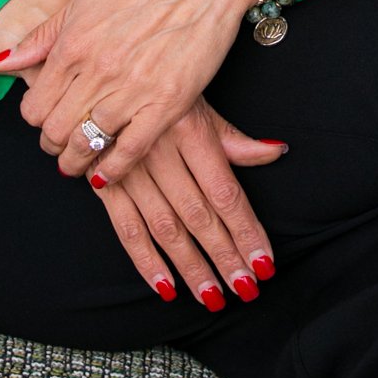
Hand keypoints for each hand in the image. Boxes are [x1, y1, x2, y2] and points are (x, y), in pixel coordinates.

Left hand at [0, 0, 279, 178]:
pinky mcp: (168, 102)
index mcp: (74, 43)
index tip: (44, 119)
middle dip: (52, 144)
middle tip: (58, 144)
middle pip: (56, 130)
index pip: (35, 106)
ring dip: (76, 160)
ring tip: (77, 161)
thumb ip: (42, 36)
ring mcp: (133, 88)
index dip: (35, 119)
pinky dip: (112, 169)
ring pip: (88, 144)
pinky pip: (130, 151)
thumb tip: (2, 62)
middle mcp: (99, 69)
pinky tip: (105, 173)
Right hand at [87, 95, 286, 308]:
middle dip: (225, 256)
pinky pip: (126, 228)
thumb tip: (276, 152)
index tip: (264, 263)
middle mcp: (161, 151)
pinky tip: (166, 286)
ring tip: (213, 296)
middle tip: (246, 288)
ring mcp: (129, 170)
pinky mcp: (104, 183)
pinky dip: (145, 261)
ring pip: (166, 228)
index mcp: (190, 129)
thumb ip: (235, 140)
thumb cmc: (160, 93)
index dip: (246, 230)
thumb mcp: (199, 106)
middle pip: (199, 215)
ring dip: (191, 267)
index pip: (225, 191)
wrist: (101, 81)